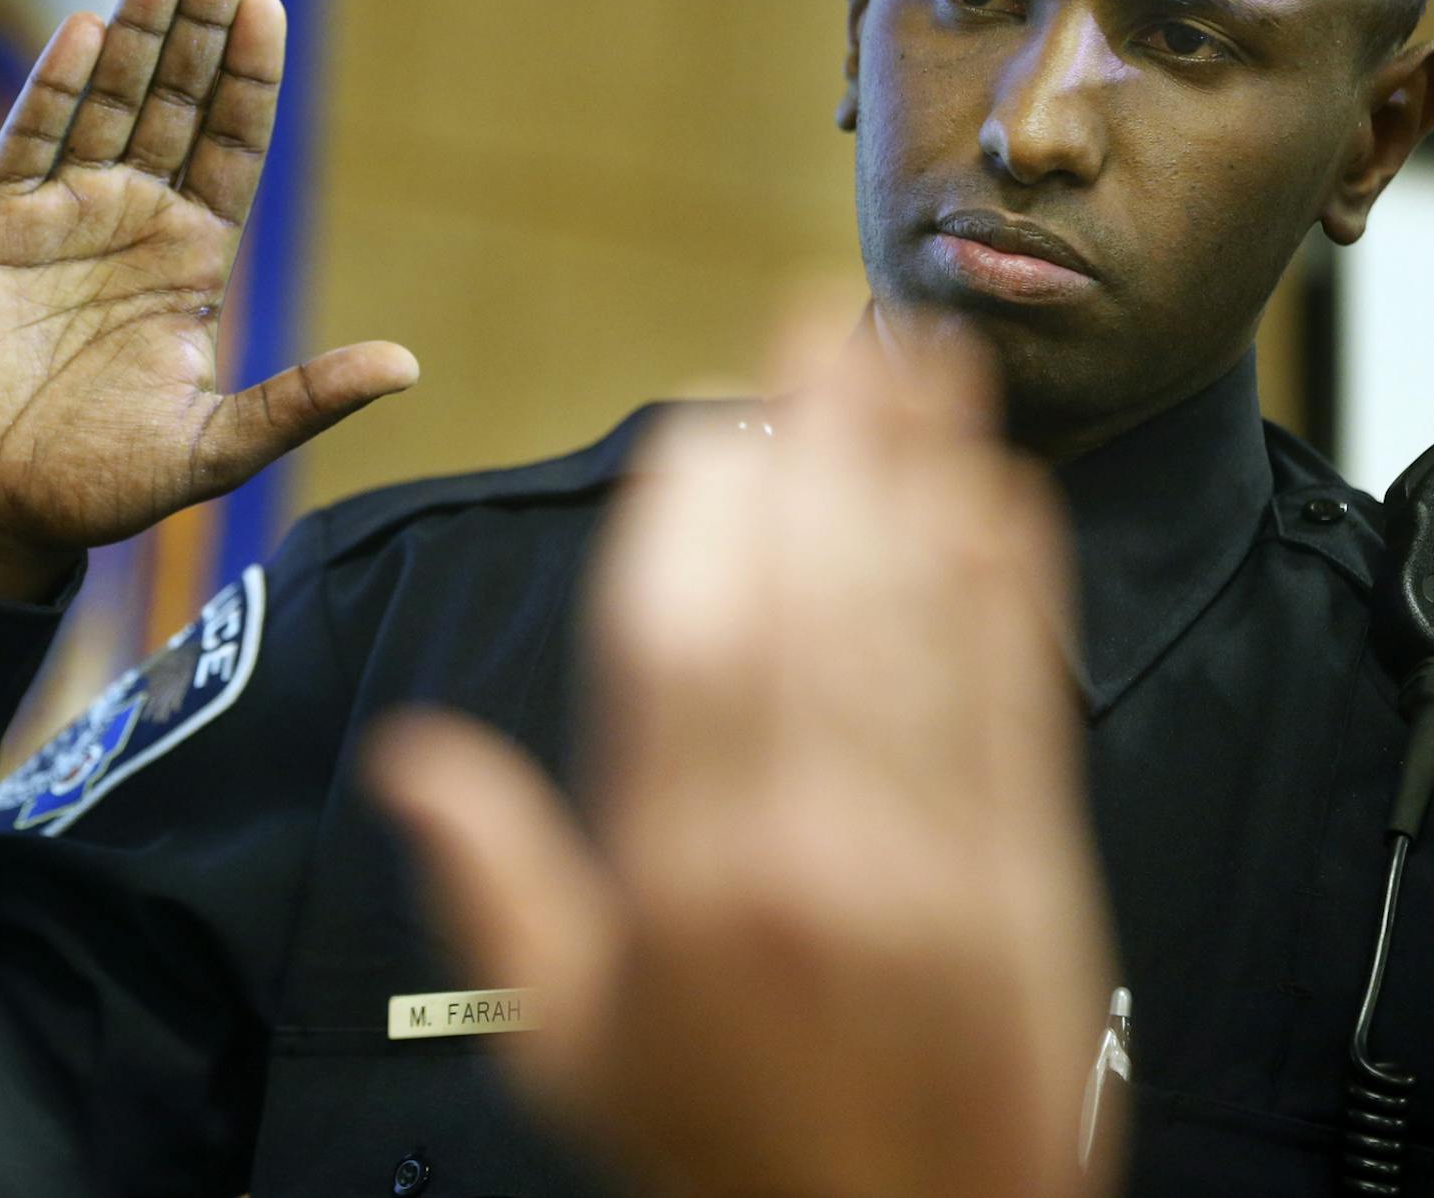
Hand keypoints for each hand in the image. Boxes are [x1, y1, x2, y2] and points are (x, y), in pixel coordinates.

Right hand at [0, 0, 416, 596]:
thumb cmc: (104, 482)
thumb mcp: (219, 445)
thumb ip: (304, 400)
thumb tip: (407, 367)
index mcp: (194, 257)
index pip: (230, 146)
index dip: (248, 79)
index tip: (269, 9)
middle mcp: (133, 220)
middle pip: (173, 101)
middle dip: (197, 25)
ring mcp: (61, 216)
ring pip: (104, 101)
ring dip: (132, 28)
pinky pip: (28, 142)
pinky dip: (53, 88)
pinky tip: (81, 29)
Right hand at [369, 315, 1115, 1197]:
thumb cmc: (723, 1149)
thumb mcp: (566, 1039)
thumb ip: (494, 879)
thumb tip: (407, 758)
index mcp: (682, 882)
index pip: (683, 652)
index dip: (701, 520)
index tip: (708, 426)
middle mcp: (808, 848)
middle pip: (812, 600)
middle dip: (823, 443)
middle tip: (827, 317)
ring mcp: (931, 856)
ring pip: (920, 625)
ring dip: (923, 478)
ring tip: (922, 361)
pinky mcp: (1026, 873)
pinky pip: (1015, 700)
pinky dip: (1010, 588)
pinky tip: (1004, 498)